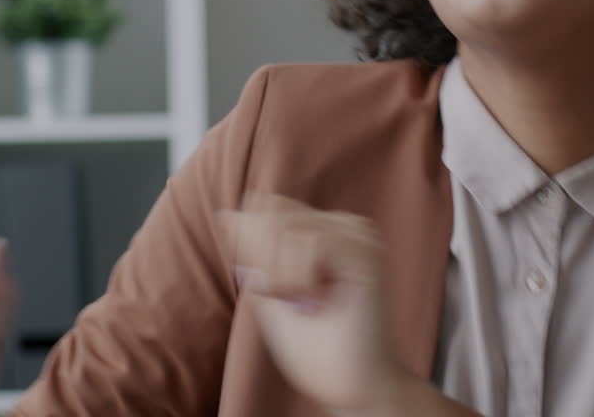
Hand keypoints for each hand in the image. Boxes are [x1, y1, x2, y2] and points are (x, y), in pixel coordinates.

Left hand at [221, 194, 410, 416]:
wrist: (352, 386)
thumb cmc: (315, 347)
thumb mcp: (271, 290)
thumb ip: (255, 252)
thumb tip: (228, 213)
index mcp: (324, 231)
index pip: (271, 207)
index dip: (252, 240)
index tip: (268, 285)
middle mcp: (345, 227)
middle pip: (273, 214)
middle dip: (263, 259)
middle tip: (284, 297)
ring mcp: (359, 237)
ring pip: (288, 226)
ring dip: (279, 273)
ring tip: (300, 301)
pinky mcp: (366, 254)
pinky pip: (310, 243)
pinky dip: (296, 276)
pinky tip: (312, 298)